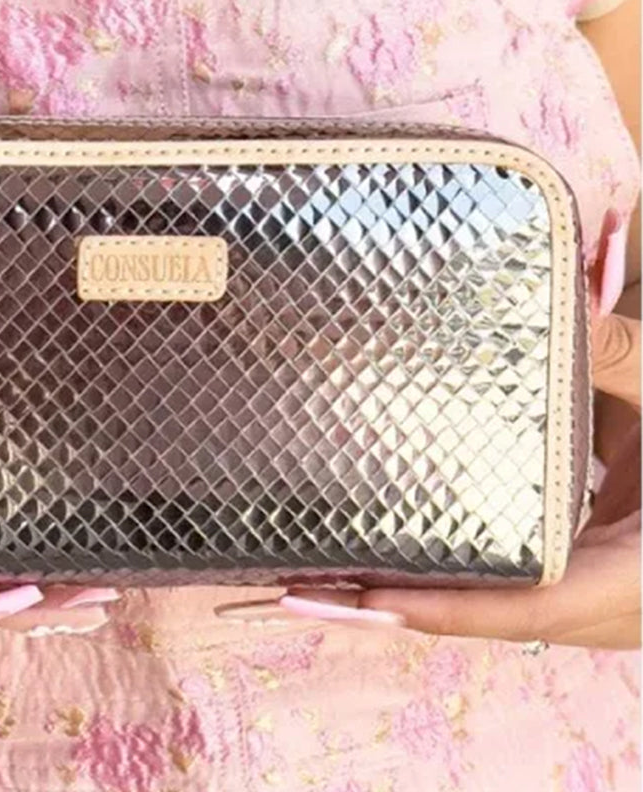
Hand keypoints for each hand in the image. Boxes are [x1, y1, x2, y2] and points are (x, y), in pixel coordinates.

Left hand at [216, 309, 640, 649]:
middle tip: (305, 582)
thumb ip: (623, 357)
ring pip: (490, 607)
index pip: (524, 602)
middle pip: (484, 615)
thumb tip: (565, 301)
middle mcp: (610, 606)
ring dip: (410, 592)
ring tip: (324, 571)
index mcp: (635, 577)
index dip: (441, 606)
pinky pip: (506, 583)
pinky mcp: (585, 577)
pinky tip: (393, 548)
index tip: (363, 598)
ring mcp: (595, 598)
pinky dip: (448, 573)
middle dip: (397, 604)